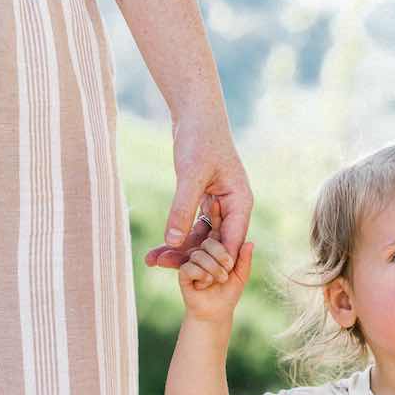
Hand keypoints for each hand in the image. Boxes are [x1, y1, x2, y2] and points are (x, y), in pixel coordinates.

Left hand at [144, 110, 252, 271]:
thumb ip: (182, 208)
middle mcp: (233, 208)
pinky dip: (176, 236)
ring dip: (180, 250)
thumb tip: (173, 241)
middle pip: (214, 243)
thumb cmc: (200, 138)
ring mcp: (219, 207)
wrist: (195, 114)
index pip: (232, 242)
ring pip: (201, 237)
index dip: (216, 262)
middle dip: (192, 258)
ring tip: (154, 261)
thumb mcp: (190, 174)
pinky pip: (192, 227)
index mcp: (240, 203)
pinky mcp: (204, 203)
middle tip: (164, 269)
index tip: (198, 279)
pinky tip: (158, 247)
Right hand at [178, 198, 253, 321]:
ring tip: (219, 281)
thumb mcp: (241, 276)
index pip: (216, 228)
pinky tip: (204, 284)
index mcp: (215, 247)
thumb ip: (244, 260)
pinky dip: (201, 276)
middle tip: (226, 272)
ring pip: (200, 255)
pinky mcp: (183, 273)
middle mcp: (202, 251)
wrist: (214, 313)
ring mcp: (191, 261)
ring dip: (212, 270)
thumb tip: (250, 243)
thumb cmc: (229, 293)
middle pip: (209, 242)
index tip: (217, 200)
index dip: (216, 215)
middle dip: (220, 256)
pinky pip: (190, 267)